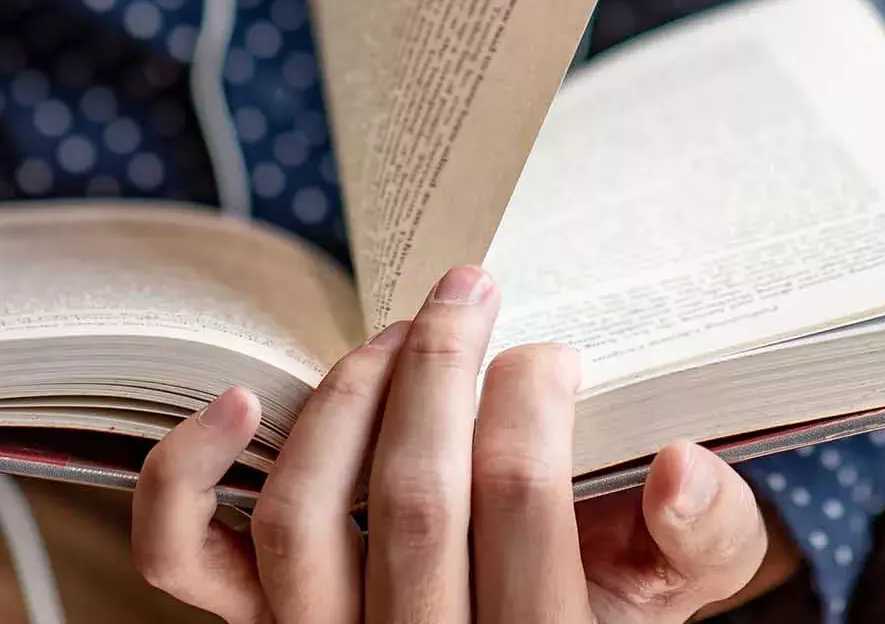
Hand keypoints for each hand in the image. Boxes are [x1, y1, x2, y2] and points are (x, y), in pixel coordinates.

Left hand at [132, 265, 780, 621]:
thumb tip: (678, 463)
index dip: (531, 402)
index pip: (519, 504)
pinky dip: (189, 473)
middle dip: (442, 369)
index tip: (550, 353)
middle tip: (470, 293)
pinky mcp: (251, 622)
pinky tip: (240, 401)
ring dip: (345, 402)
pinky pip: (183, 557)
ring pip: (302, 517)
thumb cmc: (603, 604)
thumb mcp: (675, 588)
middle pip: (414, 500)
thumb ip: (701, 537)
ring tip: (393, 338)